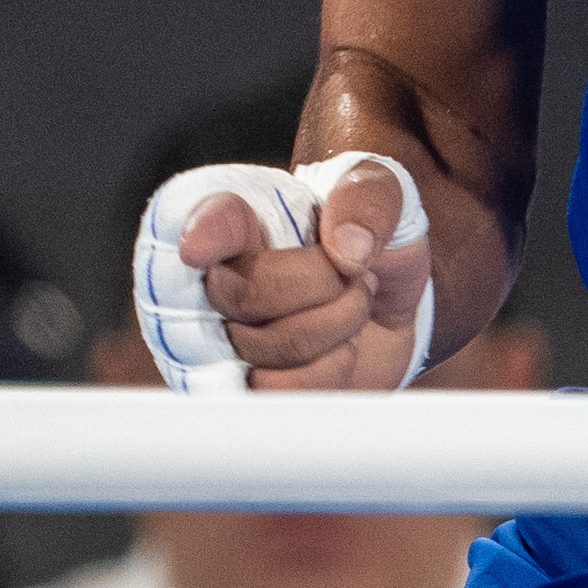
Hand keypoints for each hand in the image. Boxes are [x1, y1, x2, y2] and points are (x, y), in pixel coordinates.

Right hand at [175, 156, 431, 391]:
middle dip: (326, 285)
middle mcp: (220, 278)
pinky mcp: (255, 390)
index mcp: (243, 217)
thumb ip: (369, 200)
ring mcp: (230, 339)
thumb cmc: (372, 235)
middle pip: (246, 293)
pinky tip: (337, 347)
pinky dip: (331, 371)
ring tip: (350, 306)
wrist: (391, 297)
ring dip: (336, 327)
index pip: (212, 219)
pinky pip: (284, 394)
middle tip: (353, 272)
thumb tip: (349, 250)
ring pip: (270, 347)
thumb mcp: (386, 194)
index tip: (196, 249)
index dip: (203, 234)